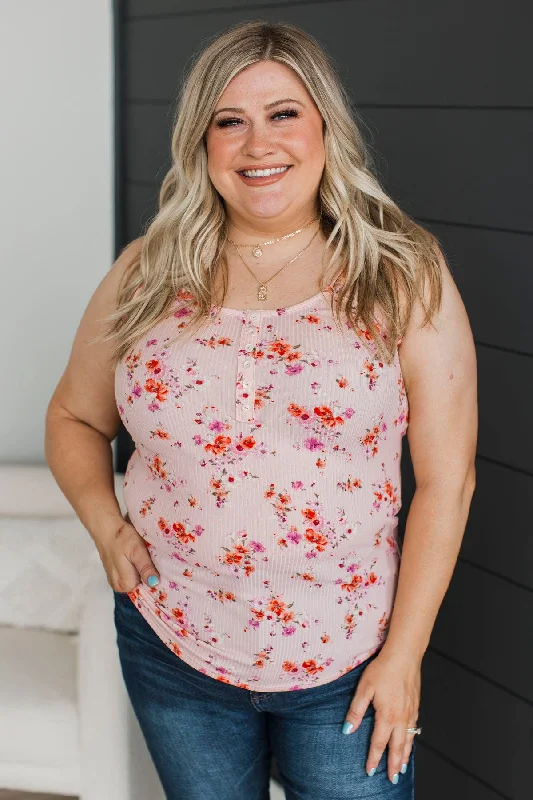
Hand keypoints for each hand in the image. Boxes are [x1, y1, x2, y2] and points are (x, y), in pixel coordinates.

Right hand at [95, 515, 159, 591]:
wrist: (105, 527)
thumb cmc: (122, 537)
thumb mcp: (137, 551)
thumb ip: (145, 568)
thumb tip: (154, 583)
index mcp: (125, 584)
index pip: (147, 589)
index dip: (155, 578)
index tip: (160, 568)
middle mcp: (119, 586)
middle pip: (141, 585)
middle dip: (148, 574)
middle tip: (152, 559)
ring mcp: (115, 580)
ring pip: (136, 579)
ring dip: (142, 570)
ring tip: (145, 556)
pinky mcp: (114, 572)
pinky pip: (130, 574)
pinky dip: (135, 567)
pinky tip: (137, 557)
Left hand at [342, 650, 420, 782]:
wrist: (404, 656)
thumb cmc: (383, 669)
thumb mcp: (365, 688)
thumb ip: (356, 710)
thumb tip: (347, 730)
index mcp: (387, 716)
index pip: (379, 743)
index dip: (374, 758)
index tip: (370, 771)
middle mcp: (401, 718)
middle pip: (397, 747)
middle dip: (394, 764)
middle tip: (392, 779)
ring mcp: (411, 712)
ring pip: (408, 740)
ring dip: (405, 756)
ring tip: (403, 767)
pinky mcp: (416, 705)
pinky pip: (414, 729)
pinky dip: (412, 741)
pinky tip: (410, 742)